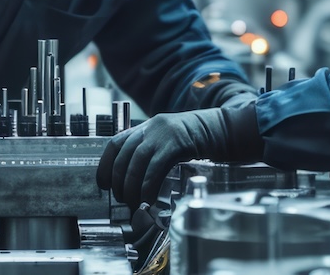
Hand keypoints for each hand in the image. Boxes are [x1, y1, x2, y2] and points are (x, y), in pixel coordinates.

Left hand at [96, 104, 262, 206]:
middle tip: (124, 200)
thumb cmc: (200, 140)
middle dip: (119, 182)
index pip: (115, 144)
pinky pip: (155, 168)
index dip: (105, 165)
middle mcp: (151, 127)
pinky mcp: (177, 143)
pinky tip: (149, 199)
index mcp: (147, 127)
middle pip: (123, 157)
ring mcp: (164, 134)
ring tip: (135, 204)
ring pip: (136, 163)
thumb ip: (153, 154)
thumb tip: (137, 182)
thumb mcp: (171, 142)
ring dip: (132, 187)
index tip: (103, 184)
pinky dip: (148, 187)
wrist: (226, 129)